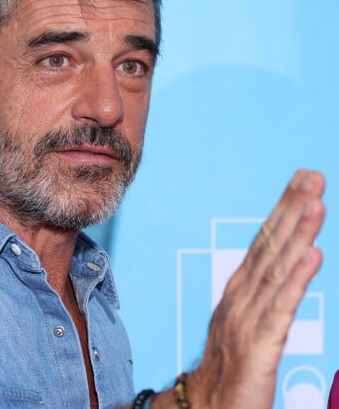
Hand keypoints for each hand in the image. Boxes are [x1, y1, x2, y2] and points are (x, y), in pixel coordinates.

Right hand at [187, 169, 325, 407]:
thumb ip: (266, 296)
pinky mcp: (259, 346)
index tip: (300, 183)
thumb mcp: (248, 325)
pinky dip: (296, 279)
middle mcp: (242, 297)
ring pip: (277, 269)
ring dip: (298, 233)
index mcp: (241, 291)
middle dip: (291, 208)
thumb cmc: (231, 370)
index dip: (283, 211)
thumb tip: (291, 265)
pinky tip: (313, 255)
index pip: (265, 243)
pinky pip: (281, 308)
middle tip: (311, 175)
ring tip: (316, 202)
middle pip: (270, 246)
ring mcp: (248, 319)